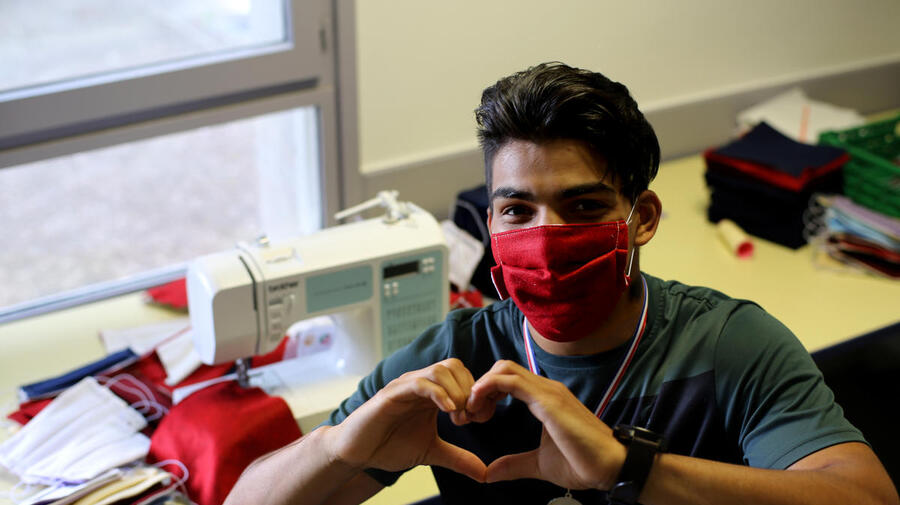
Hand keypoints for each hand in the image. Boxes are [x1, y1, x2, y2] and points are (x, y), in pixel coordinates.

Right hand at [324, 358, 485, 481]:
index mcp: (431, 392)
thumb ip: (458, 458)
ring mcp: (405, 385)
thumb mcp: (431, 452)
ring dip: (456, 391)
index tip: (478, 418)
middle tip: (469, 417)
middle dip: (468, 390)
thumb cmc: (390, 446)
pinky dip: (438, 393)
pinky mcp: (392, 393)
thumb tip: (485, 473)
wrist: (357, 452)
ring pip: (440, 370)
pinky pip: (420, 383)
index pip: (463, 376)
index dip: (476, 394)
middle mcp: (420, 383)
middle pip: (455, 366)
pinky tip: (448, 410)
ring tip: (458, 416)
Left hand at [465, 360, 626, 489]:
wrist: (611, 467)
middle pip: (501, 367)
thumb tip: (489, 473)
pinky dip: (488, 388)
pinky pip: (511, 381)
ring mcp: (548, 391)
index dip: (485, 392)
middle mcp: (545, 388)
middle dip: (479, 386)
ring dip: (480, 386)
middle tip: (470, 414)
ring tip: (473, 412)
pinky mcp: (549, 400)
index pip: (507, 378)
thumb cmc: (583, 463)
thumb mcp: (539, 464)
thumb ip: (514, 464)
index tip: (475, 416)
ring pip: (503, 369)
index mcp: (544, 398)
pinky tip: (480, 407)